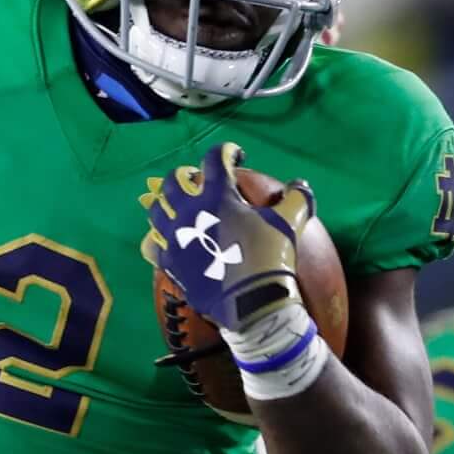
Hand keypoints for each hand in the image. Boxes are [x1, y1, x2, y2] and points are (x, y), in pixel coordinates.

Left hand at [142, 141, 314, 333]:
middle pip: (173, 182)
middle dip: (184, 174)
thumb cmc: (270, 256)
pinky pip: (153, 245)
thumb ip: (296, 198)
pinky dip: (157, 239)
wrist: (251, 302)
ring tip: (176, 206)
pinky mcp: (170, 262)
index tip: (234, 155)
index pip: (214, 159)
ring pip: (156, 210)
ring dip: (165, 203)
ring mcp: (175, 237)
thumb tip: (300, 185)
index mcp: (217, 195)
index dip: (226, 151)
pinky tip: (165, 240)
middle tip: (195, 179)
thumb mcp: (290, 222)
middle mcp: (189, 211)